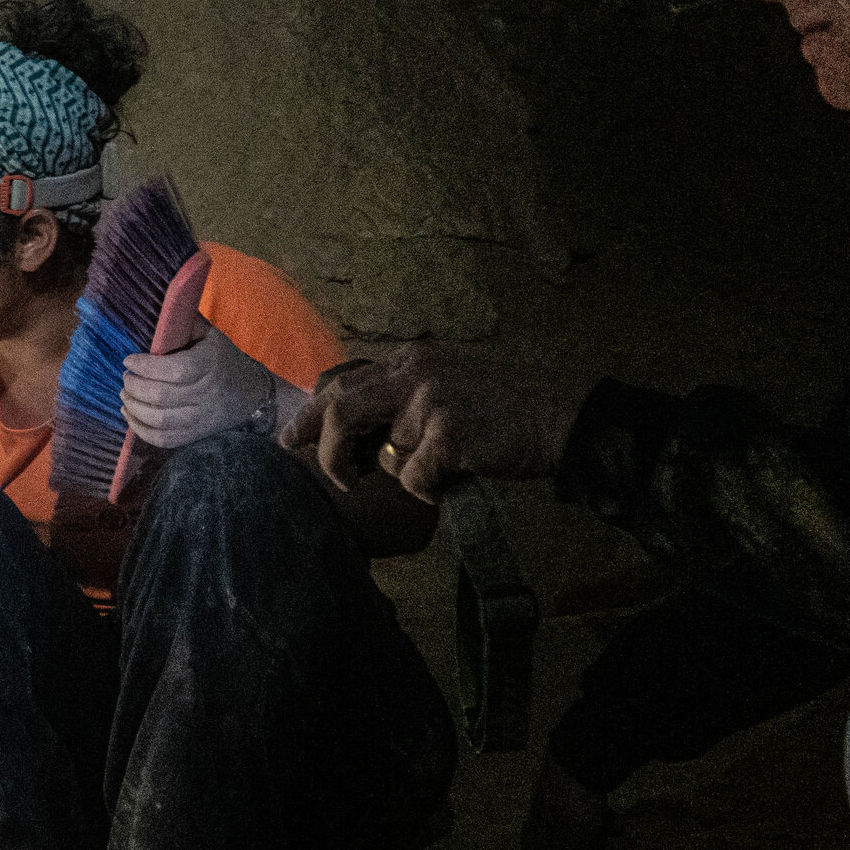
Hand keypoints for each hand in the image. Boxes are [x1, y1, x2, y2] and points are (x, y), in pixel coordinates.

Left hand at [120, 324, 275, 448]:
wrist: (253, 395)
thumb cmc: (224, 359)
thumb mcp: (210, 335)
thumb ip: (184, 322)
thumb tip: (154, 307)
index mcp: (210, 364)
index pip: (175, 370)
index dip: (146, 366)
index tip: (129, 360)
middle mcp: (207, 393)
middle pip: (162, 396)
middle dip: (135, 386)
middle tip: (126, 377)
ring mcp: (202, 418)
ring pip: (160, 420)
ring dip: (134, 407)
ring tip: (125, 394)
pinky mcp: (196, 435)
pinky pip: (164, 440)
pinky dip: (141, 430)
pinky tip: (130, 414)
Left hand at [280, 343, 576, 502]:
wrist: (557, 420)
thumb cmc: (501, 411)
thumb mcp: (445, 384)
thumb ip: (400, 395)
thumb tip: (352, 431)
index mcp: (409, 359)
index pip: (341, 382)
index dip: (310, 414)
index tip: (291, 440)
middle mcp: (414, 372)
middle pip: (341, 409)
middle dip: (329, 452)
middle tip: (339, 479)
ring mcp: (431, 399)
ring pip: (386, 454)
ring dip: (409, 472)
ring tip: (443, 465)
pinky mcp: (448, 432)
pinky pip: (414, 477)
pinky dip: (430, 489)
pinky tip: (456, 477)